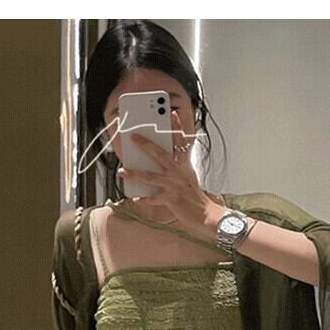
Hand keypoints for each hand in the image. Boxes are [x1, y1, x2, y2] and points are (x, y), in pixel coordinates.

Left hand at [118, 110, 224, 236]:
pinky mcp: (171, 199)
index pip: (181, 142)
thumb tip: (159, 162)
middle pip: (160, 154)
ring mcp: (175, 185)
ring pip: (151, 176)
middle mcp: (179, 172)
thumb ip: (175, 168)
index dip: (177, 127)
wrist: (206, 215)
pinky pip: (153, 198)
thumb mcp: (187, 177)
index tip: (172, 113)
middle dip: (145, 144)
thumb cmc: (195, 197)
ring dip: (135, 174)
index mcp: (184, 165)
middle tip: (133, 136)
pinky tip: (135, 199)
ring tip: (122, 171)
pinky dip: (144, 199)